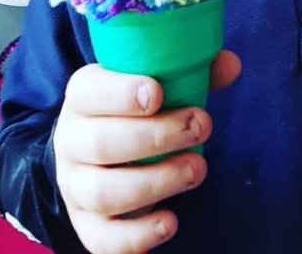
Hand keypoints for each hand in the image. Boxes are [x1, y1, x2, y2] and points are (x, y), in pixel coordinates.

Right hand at [53, 50, 240, 253]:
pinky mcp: (85, 222)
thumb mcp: (156, 79)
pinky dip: (136, 236)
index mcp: (83, 95)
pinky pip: (102, 239)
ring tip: (197, 169)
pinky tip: (170, 222)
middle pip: (102, 143)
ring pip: (103, 192)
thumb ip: (191, 69)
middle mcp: (70, 139)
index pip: (90, 91)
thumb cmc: (136, 107)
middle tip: (202, 127)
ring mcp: (75, 185)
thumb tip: (231, 66)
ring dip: (156, 182)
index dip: (121, 93)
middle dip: (157, 137)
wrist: (99, 147)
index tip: (158, 94)